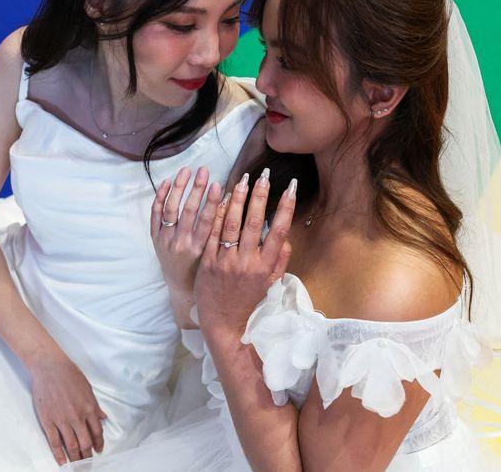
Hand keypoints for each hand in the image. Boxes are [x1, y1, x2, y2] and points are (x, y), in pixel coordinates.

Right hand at [28, 355, 106, 464]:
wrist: (50, 368)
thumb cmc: (70, 375)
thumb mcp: (88, 389)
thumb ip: (95, 406)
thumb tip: (103, 418)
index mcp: (89, 408)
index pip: (96, 431)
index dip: (98, 443)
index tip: (99, 450)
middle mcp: (77, 416)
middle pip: (85, 442)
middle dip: (87, 455)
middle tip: (88, 463)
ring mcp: (62, 420)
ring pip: (71, 444)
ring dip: (75, 457)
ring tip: (77, 465)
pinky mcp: (48, 421)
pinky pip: (54, 442)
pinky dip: (59, 454)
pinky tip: (62, 462)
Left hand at [151, 166, 224, 294]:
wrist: (181, 288)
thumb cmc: (204, 272)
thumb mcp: (217, 257)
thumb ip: (227, 237)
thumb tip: (239, 210)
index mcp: (199, 249)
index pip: (206, 221)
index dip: (212, 202)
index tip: (218, 184)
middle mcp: (181, 244)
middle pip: (188, 211)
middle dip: (196, 188)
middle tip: (204, 170)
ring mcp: (166, 240)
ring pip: (171, 210)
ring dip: (179, 188)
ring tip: (187, 170)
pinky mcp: (156, 238)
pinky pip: (155, 215)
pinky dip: (160, 197)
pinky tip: (168, 182)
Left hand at [194, 169, 296, 341]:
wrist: (224, 324)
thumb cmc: (249, 303)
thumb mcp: (271, 284)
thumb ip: (280, 261)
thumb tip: (285, 238)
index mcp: (266, 267)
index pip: (279, 230)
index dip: (287, 206)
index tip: (292, 187)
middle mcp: (247, 262)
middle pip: (255, 222)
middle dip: (261, 195)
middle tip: (265, 175)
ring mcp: (226, 262)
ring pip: (232, 224)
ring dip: (239, 199)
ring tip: (243, 180)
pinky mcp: (208, 263)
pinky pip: (213, 234)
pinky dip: (218, 215)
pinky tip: (222, 199)